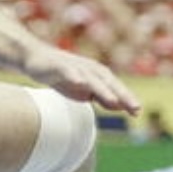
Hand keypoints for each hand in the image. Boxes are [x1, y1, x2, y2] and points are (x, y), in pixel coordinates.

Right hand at [21, 46, 141, 116]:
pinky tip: (81, 84)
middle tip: (135, 108)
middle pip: (109, 83)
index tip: (137, 113)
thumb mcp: (83, 89)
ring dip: (103, 89)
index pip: (115, 88)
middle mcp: (89, 69)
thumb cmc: (62, 76)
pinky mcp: (58, 65)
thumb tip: (119, 105)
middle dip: (122, 95)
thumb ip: (100, 96)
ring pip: (91, 79)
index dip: (126, 99)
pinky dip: (75, 76)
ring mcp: (74, 66)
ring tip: (114, 101)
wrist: (35, 58)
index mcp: (97, 75)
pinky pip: (68, 71)